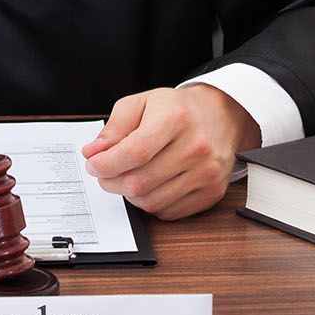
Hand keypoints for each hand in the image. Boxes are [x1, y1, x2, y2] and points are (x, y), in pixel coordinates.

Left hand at [81, 85, 259, 220]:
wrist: (221, 115)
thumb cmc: (178, 110)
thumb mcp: (142, 103)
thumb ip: (114, 128)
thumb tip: (93, 154)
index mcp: (176, 118)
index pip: (134, 152)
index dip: (107, 164)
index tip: (93, 165)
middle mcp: (196, 147)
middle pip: (140, 182)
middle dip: (112, 182)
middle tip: (105, 173)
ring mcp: (207, 173)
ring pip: (151, 202)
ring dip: (130, 194)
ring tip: (128, 177)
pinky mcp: (212, 192)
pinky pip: (168, 212)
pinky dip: (151, 203)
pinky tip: (151, 185)